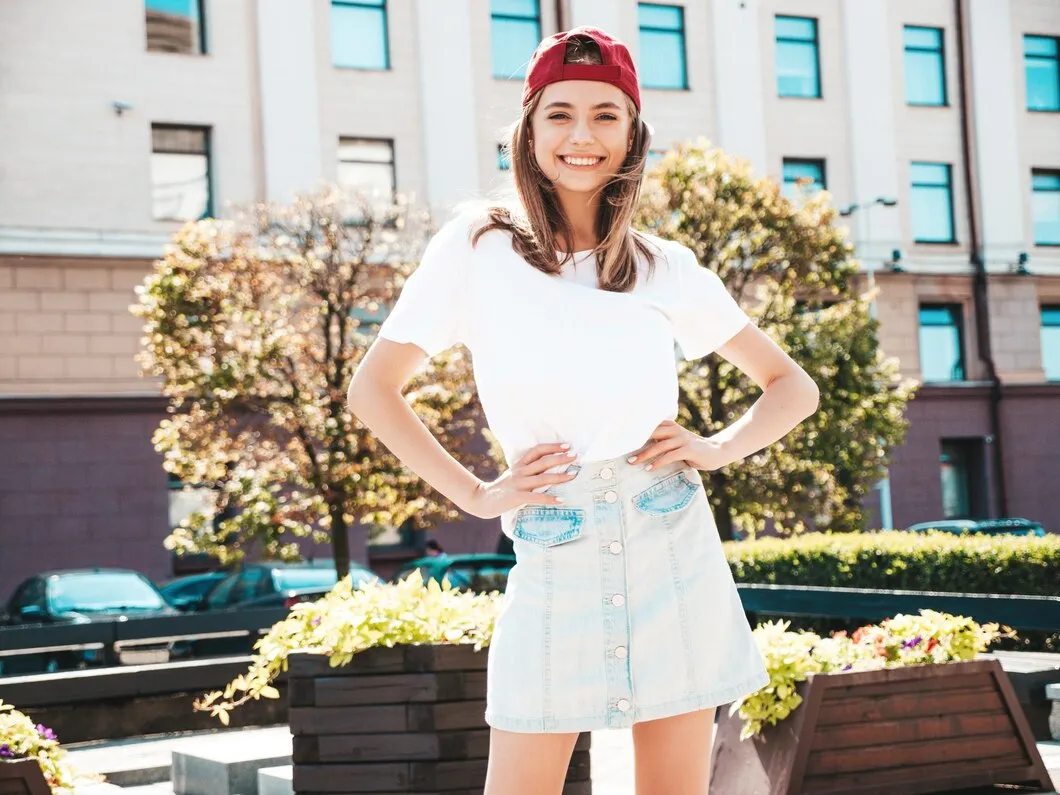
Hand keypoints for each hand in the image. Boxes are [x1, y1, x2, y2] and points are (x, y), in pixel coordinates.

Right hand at [462, 443, 578, 518]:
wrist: (481, 499)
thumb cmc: (501, 489)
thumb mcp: (513, 475)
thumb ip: (527, 472)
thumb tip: (548, 470)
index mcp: (519, 465)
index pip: (537, 450)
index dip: (552, 447)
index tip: (567, 446)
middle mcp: (520, 472)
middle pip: (543, 462)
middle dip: (560, 458)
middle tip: (575, 456)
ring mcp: (518, 484)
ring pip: (542, 478)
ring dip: (559, 476)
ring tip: (573, 476)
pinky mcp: (516, 497)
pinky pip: (535, 497)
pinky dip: (549, 498)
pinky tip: (560, 500)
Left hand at [628, 420, 731, 471]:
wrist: (717, 451)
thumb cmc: (693, 449)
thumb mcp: (676, 443)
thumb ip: (662, 443)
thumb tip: (641, 450)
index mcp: (670, 426)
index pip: (649, 426)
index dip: (635, 430)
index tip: (619, 437)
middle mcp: (675, 430)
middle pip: (651, 434)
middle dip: (635, 442)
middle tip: (621, 451)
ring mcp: (682, 439)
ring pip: (659, 446)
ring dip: (644, 455)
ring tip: (633, 462)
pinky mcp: (689, 449)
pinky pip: (670, 456)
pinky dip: (658, 462)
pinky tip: (650, 468)